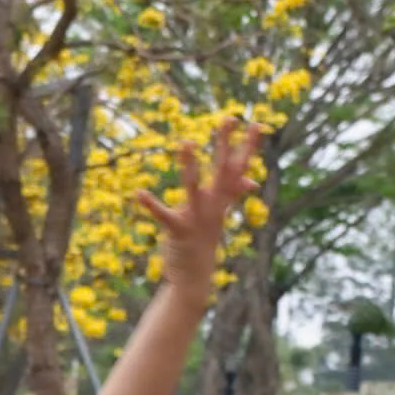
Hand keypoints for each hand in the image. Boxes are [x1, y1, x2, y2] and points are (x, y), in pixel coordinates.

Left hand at [134, 119, 261, 303]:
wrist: (196, 277)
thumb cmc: (203, 240)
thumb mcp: (219, 214)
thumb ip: (232, 194)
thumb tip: (252, 181)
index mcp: (222, 200)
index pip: (239, 169)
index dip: (248, 148)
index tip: (256, 124)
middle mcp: (214, 206)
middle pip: (223, 170)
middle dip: (225, 144)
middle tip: (229, 117)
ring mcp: (197, 218)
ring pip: (194, 187)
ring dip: (190, 165)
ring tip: (186, 141)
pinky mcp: (179, 231)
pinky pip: (165, 215)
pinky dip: (151, 205)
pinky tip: (139, 193)